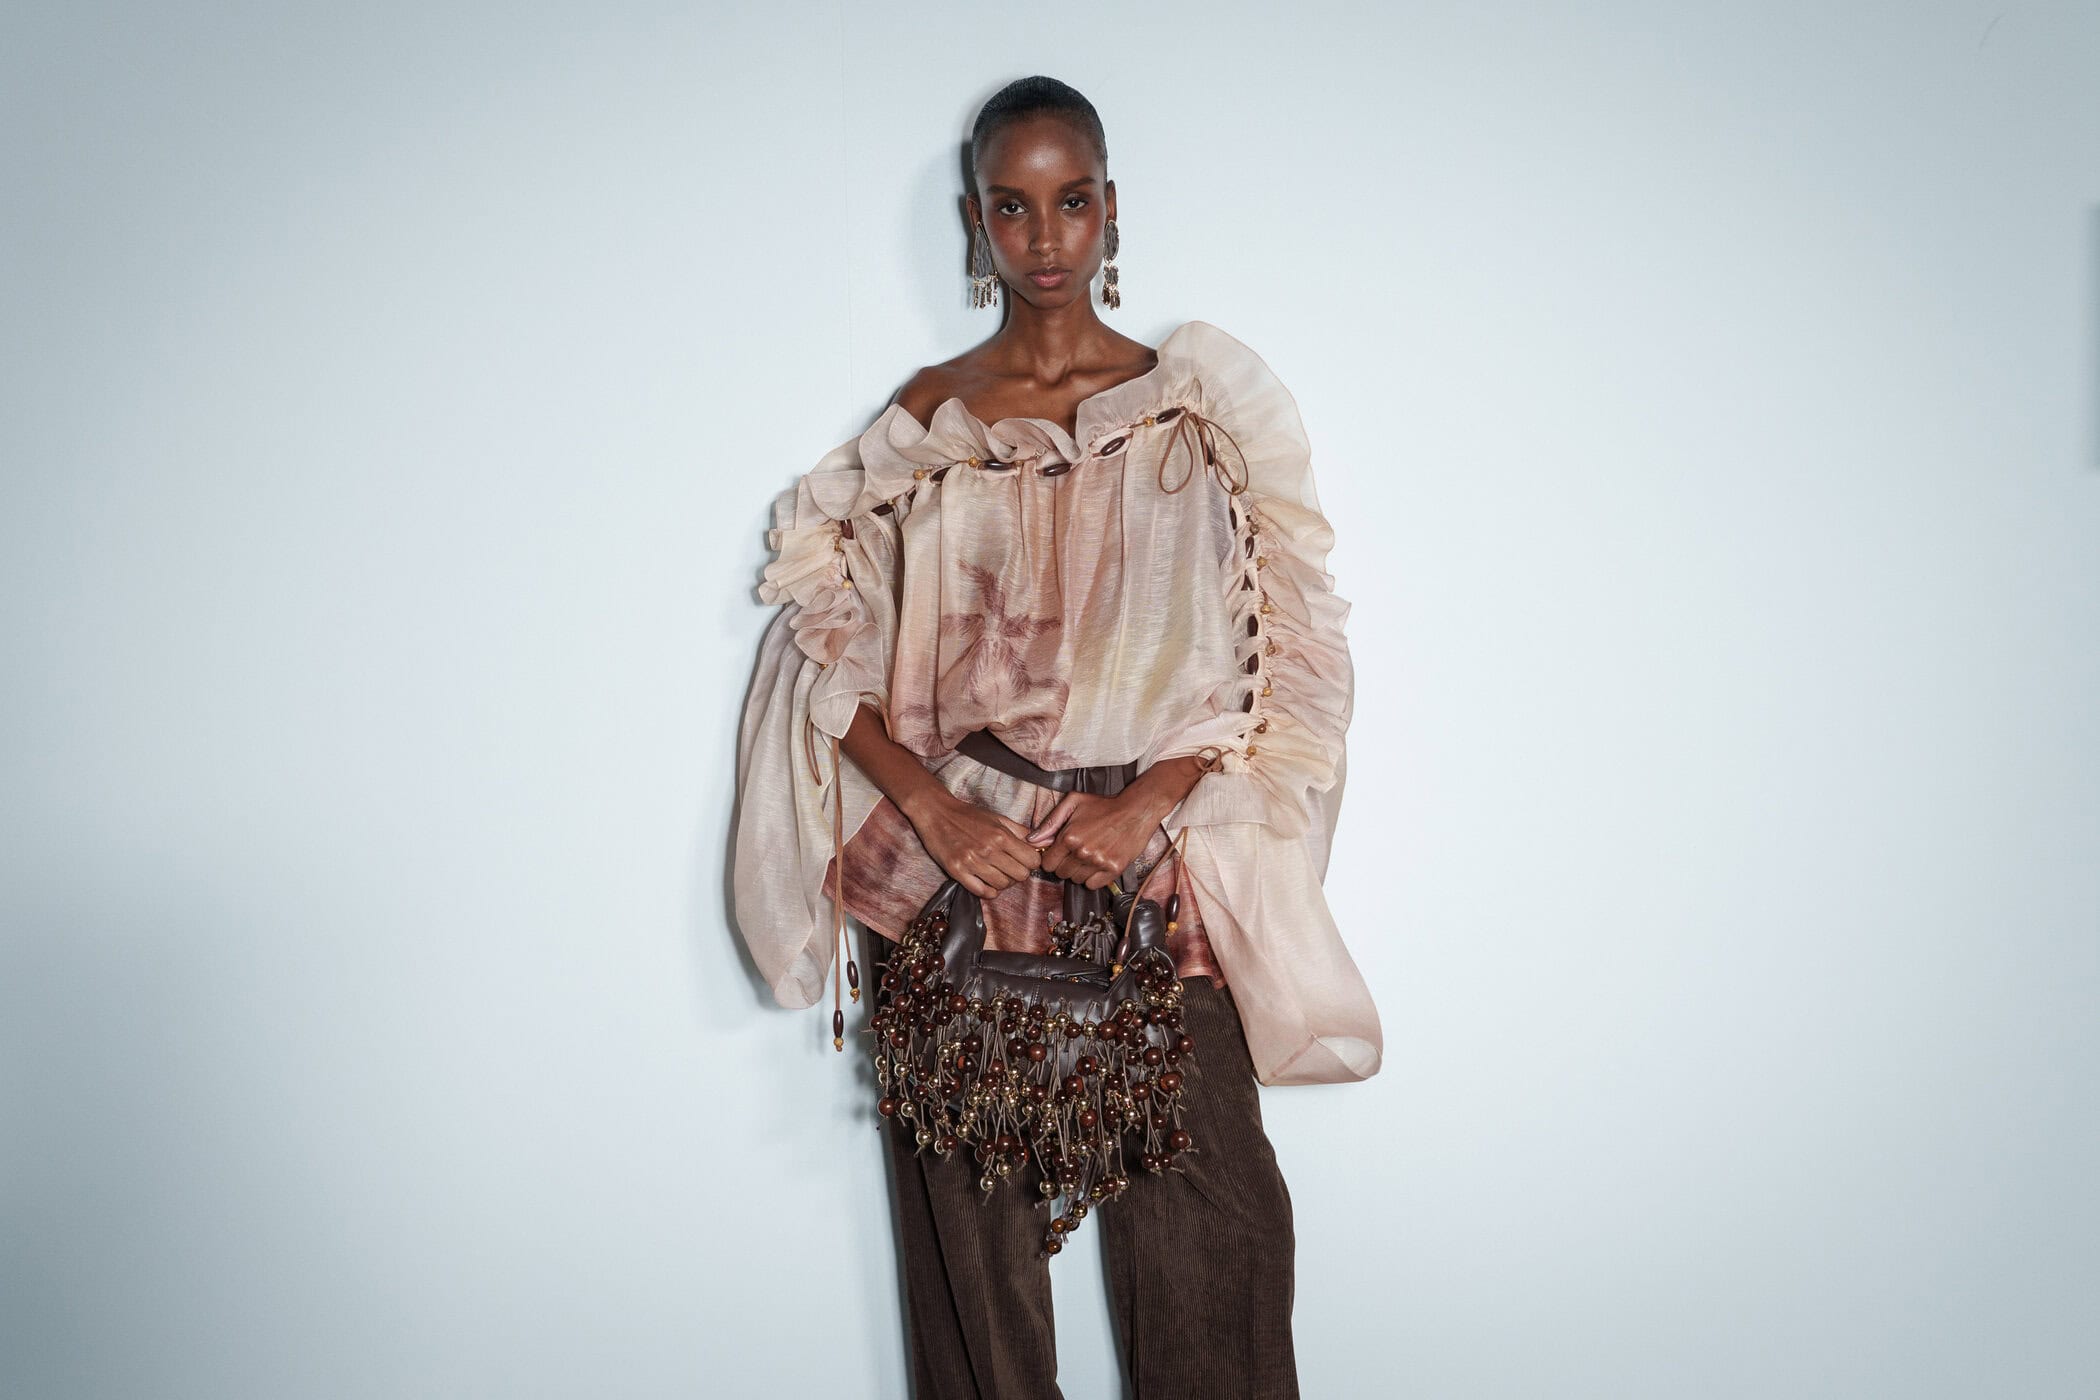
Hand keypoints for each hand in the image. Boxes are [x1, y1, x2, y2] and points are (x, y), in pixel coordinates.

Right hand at [905, 789, 1041, 899]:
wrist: (936, 813)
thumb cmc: (968, 815)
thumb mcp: (997, 817)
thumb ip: (1020, 831)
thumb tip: (1042, 842)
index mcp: (1001, 835)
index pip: (1032, 860)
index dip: (1031, 862)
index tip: (1024, 860)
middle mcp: (988, 850)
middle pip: (1020, 876)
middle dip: (1019, 874)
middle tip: (1010, 868)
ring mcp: (972, 862)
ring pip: (1002, 886)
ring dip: (1003, 882)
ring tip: (996, 873)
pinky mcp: (957, 871)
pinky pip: (982, 892)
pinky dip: (988, 891)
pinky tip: (986, 882)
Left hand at [1026, 788, 1162, 889]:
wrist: (1136, 811)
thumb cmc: (1104, 805)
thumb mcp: (1073, 803)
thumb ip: (1050, 822)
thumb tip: (1032, 840)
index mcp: (1069, 837)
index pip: (1047, 863)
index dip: (1051, 858)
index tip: (1059, 852)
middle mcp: (1082, 852)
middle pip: (1061, 874)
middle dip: (1065, 864)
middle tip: (1076, 851)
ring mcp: (1098, 863)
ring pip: (1076, 880)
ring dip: (1079, 871)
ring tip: (1089, 855)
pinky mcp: (1113, 870)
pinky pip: (1092, 885)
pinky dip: (1093, 878)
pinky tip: (1098, 863)